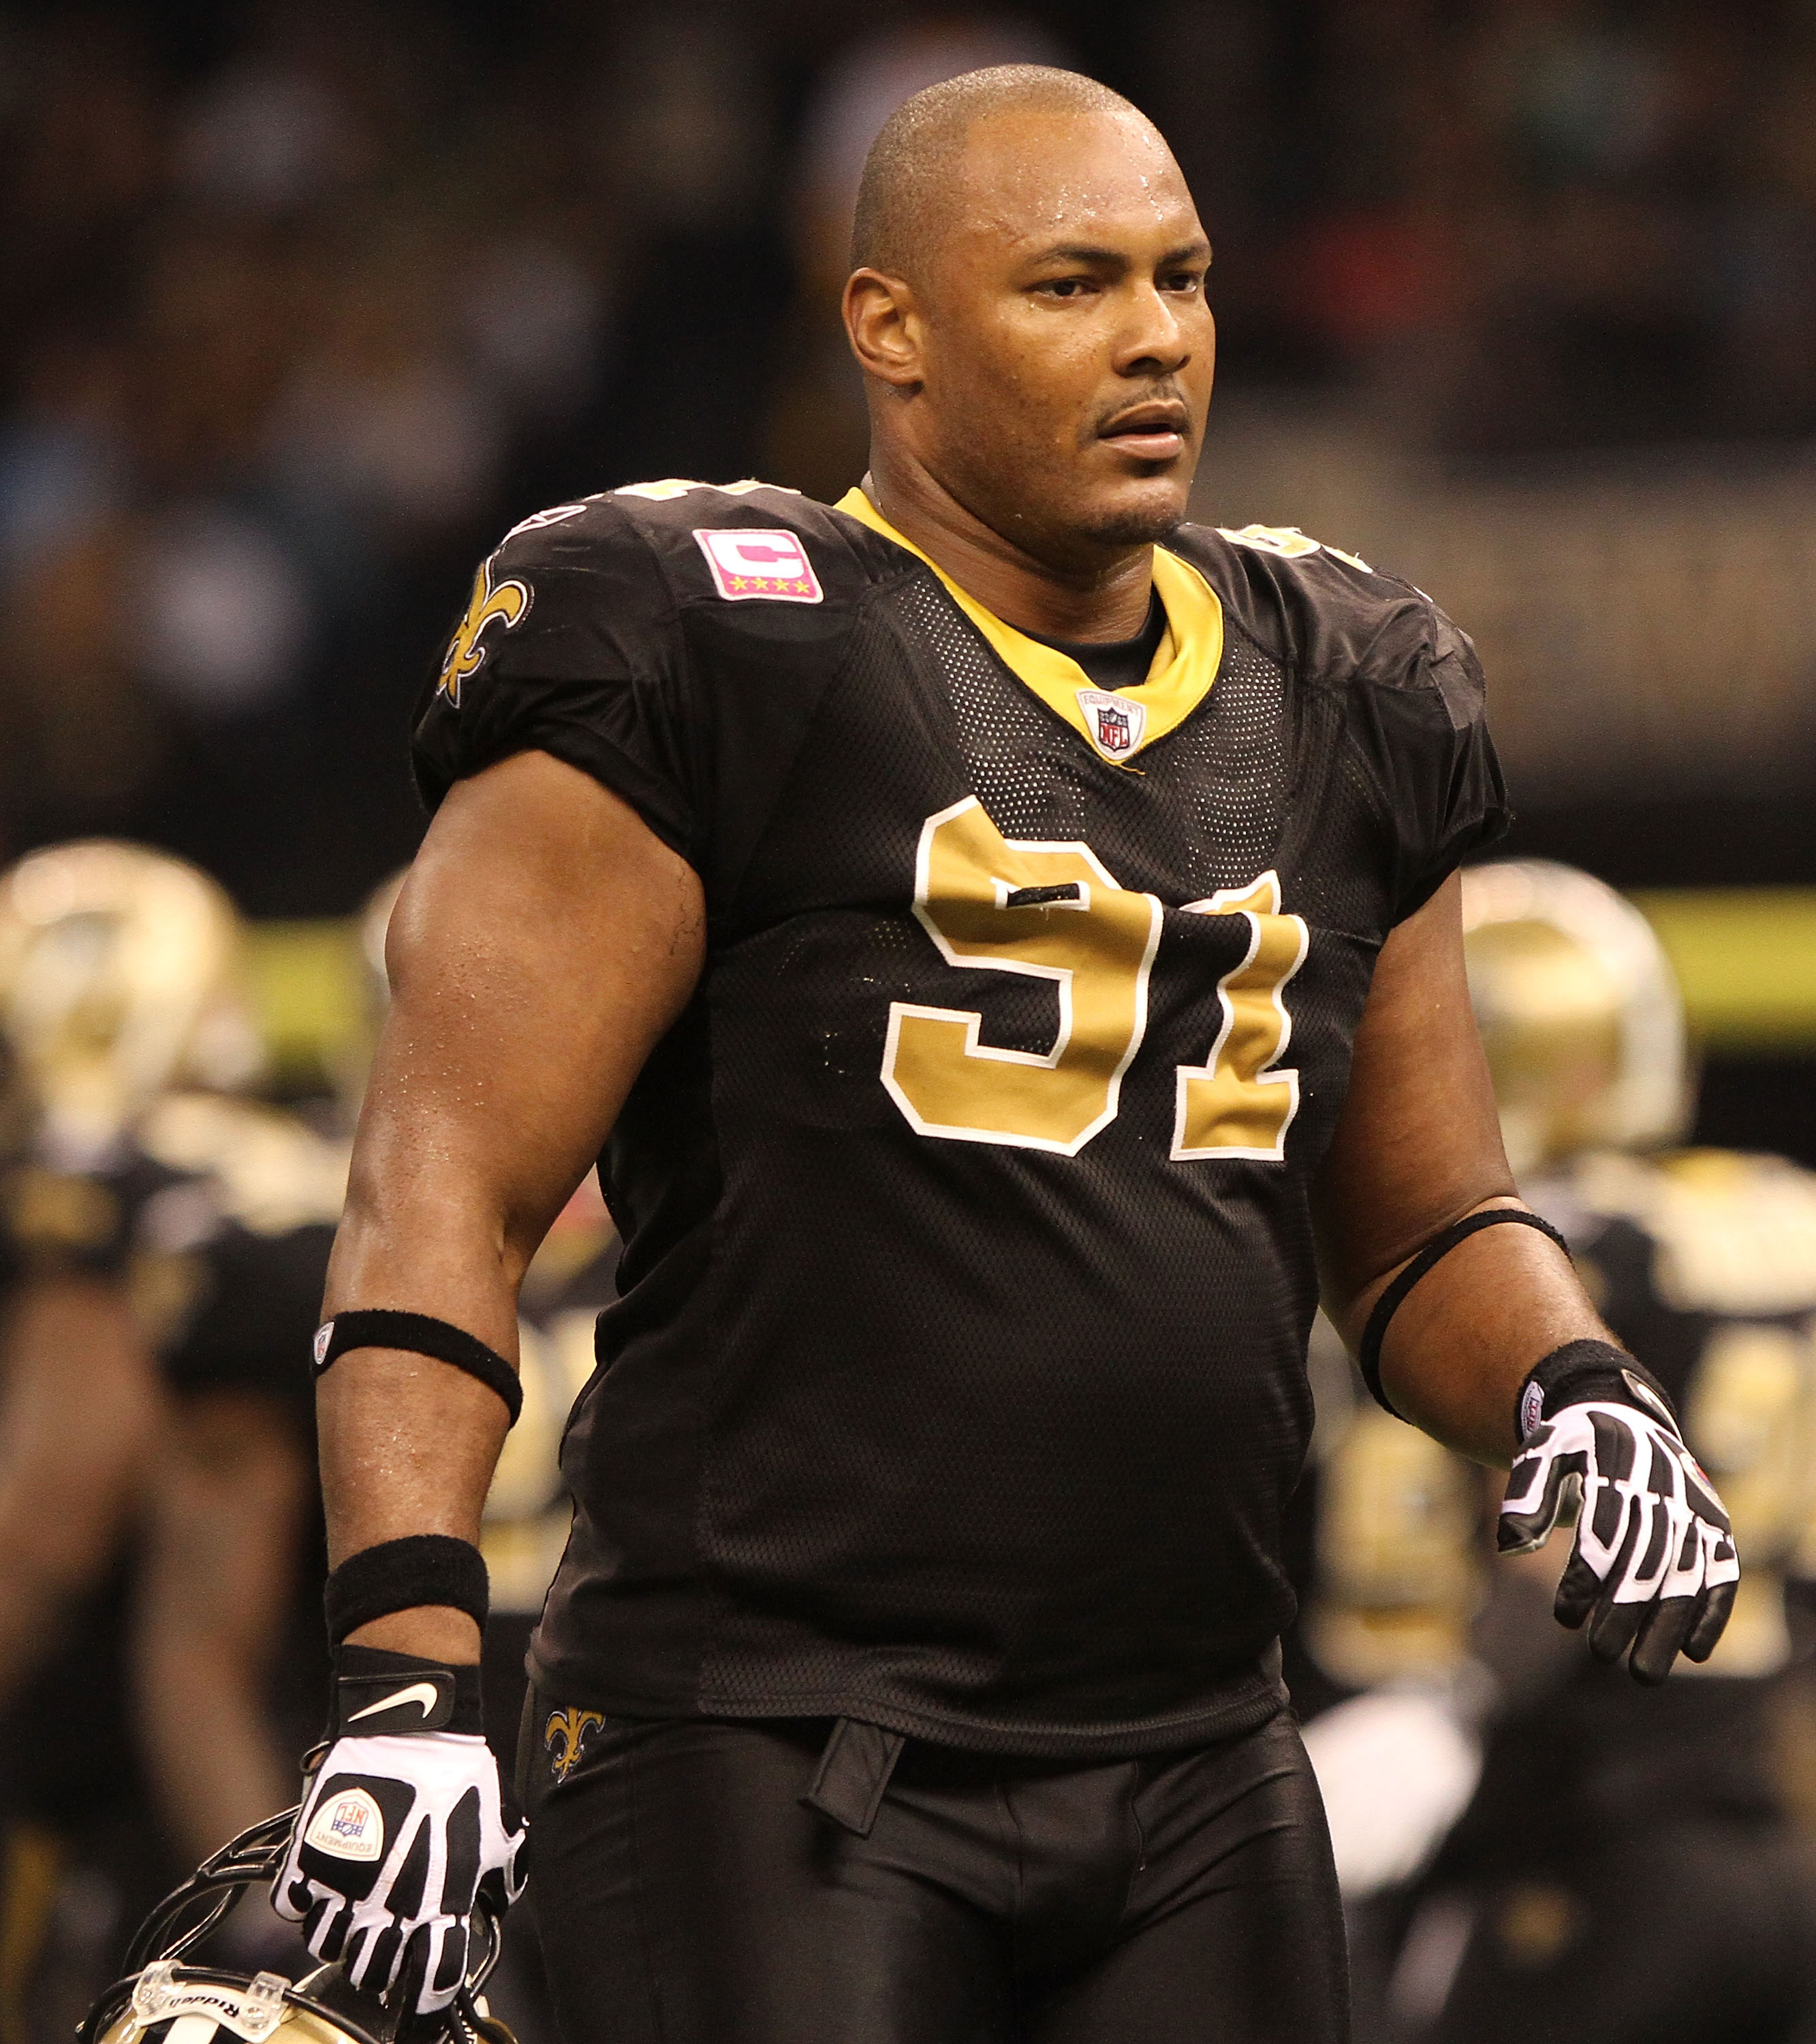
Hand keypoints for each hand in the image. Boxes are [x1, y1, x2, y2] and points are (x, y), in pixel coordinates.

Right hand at [273, 1728, 524, 2013]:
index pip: (429, 1986)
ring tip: (357, 1901)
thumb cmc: (460, 1775)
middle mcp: (387, 1908)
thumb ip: (501, 1876)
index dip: (426, 2004)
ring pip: (327, 1947)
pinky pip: (293, 1908)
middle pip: (370, 1976)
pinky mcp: (307, 1859)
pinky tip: (329, 1874)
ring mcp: (341, 1886)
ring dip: (342, 1932)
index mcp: (438, 1905)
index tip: (421, 2003)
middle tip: (388, 1935)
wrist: (412, 1726)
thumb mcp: (501, 1829)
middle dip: (381, 1964)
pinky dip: (306, 1898)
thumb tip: (495, 1901)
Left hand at [1498, 1397, 1738, 1683]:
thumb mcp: (1541, 1454)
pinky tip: (1694, 1652)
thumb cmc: (1573, 1445)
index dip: (1584, 1580)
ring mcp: (1693, 1508)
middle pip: (1645, 1561)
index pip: (1602, 1533)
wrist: (1624, 1415)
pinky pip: (1722, 1572)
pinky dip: (1713, 1611)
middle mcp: (1661, 1489)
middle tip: (1600, 1654)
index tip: (1564, 1618)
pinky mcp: (1716, 1525)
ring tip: (1643, 1674)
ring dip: (1667, 1626)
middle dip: (1623, 1612)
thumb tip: (1511, 1546)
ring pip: (1686, 1575)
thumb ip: (1525, 1496)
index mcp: (1615, 1468)